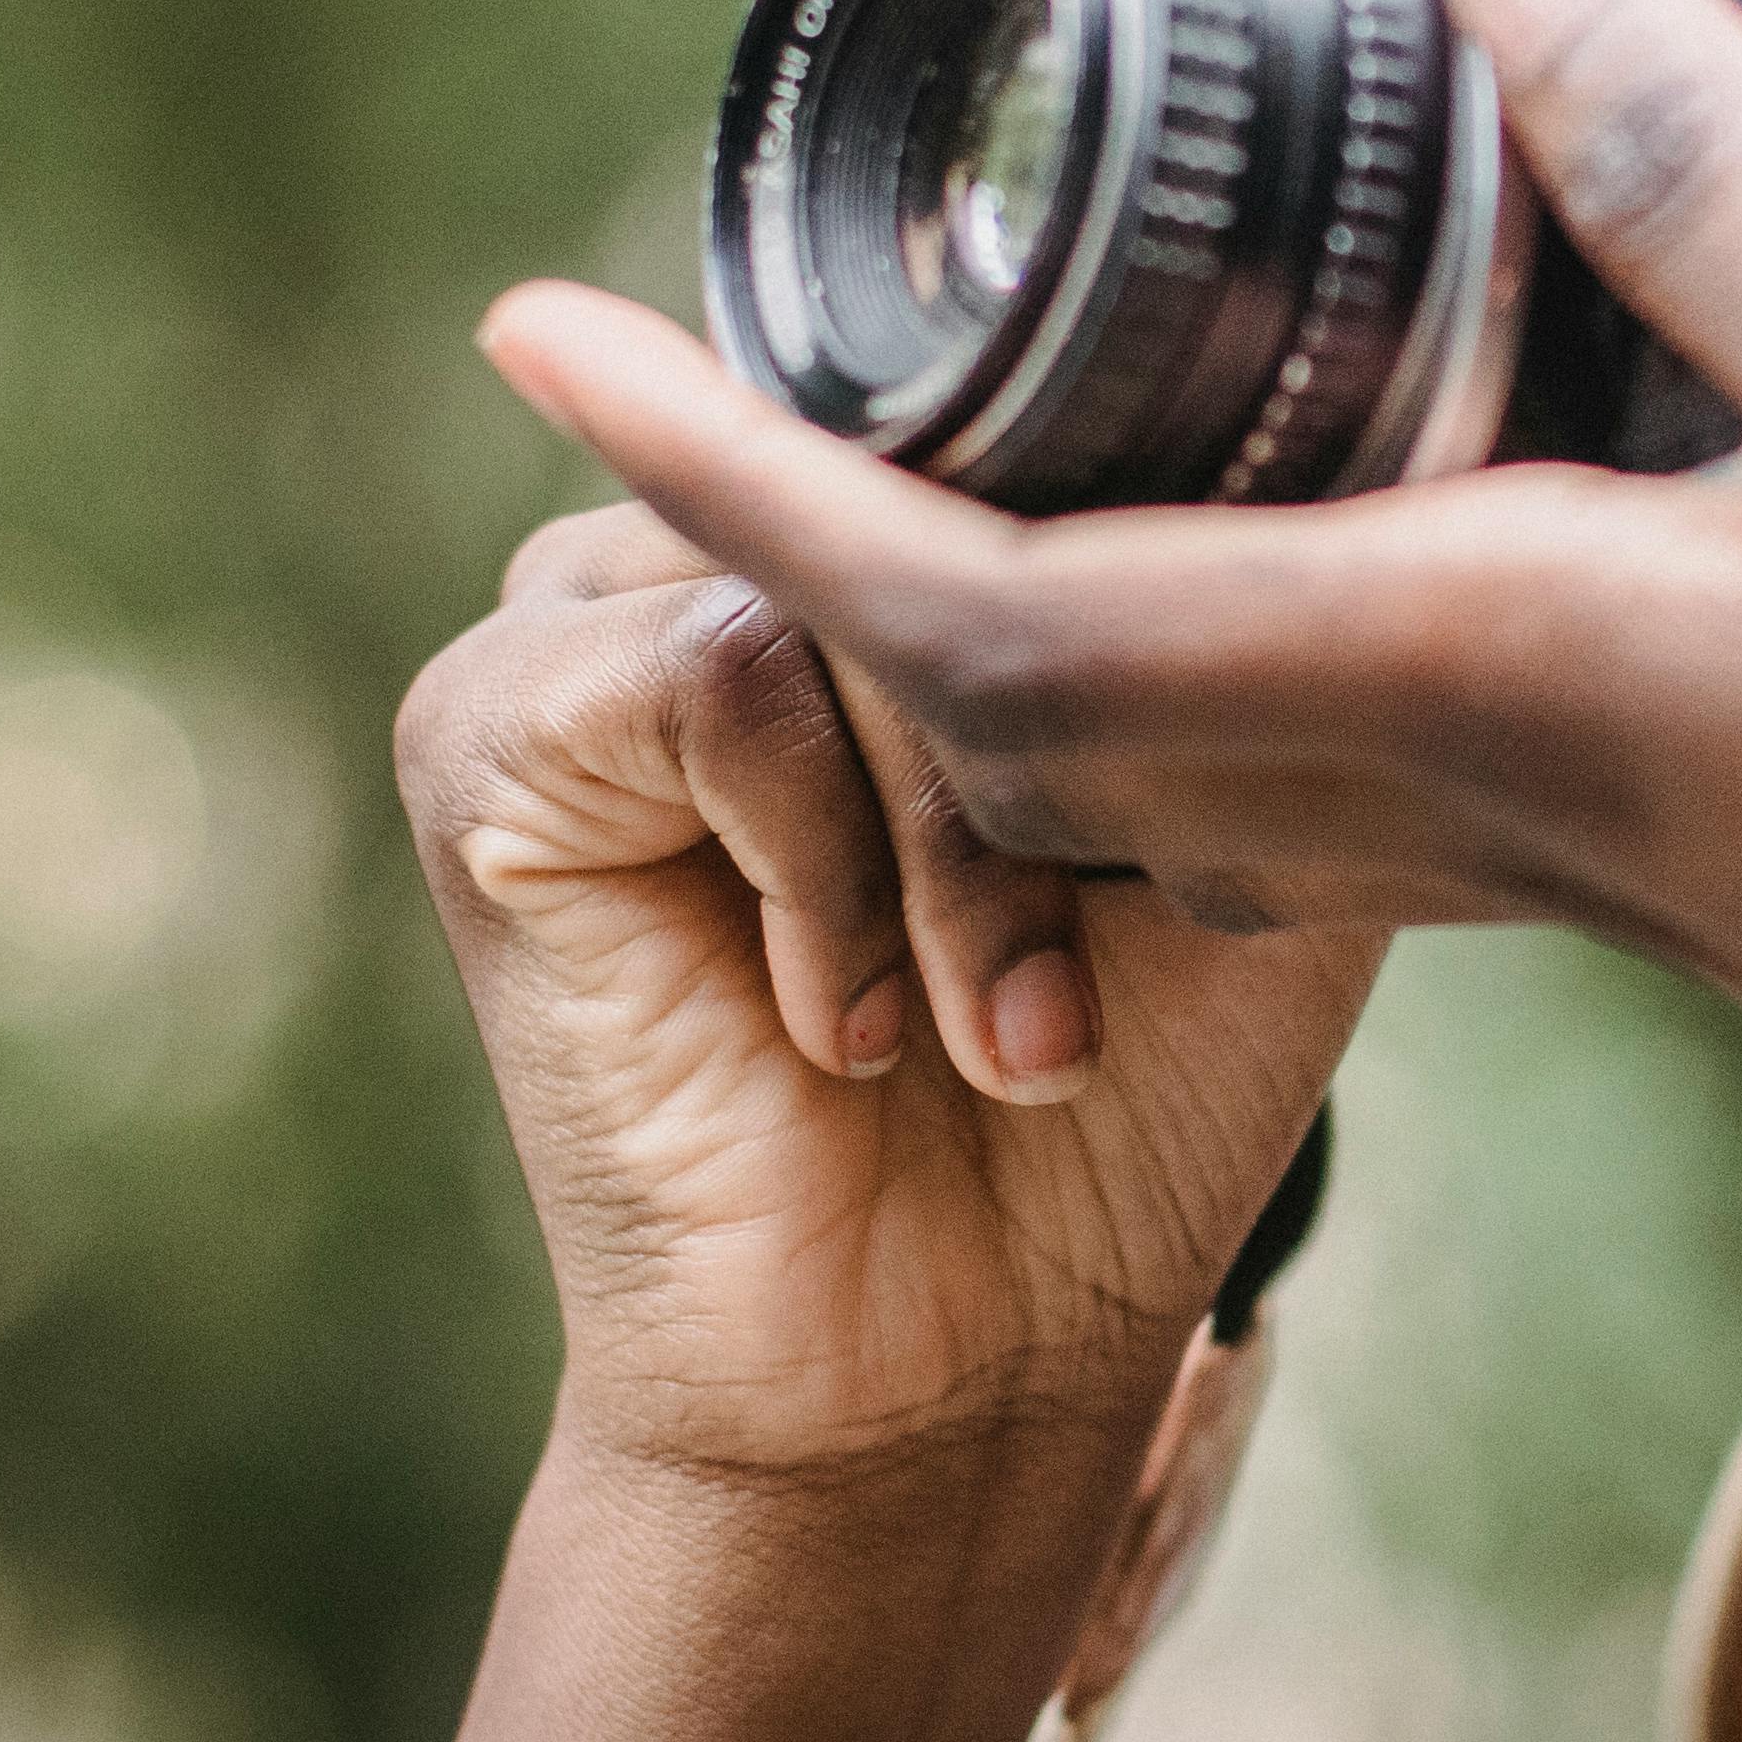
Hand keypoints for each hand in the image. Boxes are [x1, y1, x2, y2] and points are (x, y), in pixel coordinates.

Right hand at [392, 496, 1372, 1490]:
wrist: (962, 1362)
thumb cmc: (1128, 1093)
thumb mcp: (1242, 784)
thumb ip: (1223, 575)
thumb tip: (1258, 379)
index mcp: (887, 519)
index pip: (1033, 407)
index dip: (1143, 603)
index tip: (1195, 849)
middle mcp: (723, 529)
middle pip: (940, 487)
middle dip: (1056, 767)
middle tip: (1064, 1019)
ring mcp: (580, 615)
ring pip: (843, 576)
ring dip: (961, 843)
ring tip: (992, 1039)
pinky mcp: (482, 721)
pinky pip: (722, 672)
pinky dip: (828, 866)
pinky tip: (833, 1031)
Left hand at [469, 0, 1741, 1316]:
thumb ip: (1732, 186)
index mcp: (1502, 678)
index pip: (994, 610)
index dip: (742, 481)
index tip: (537, 348)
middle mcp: (1503, 791)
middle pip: (1041, 706)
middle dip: (816, 552)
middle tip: (686, 387)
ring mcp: (1615, 850)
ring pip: (1191, 749)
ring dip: (1003, 613)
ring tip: (921, 447)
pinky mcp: (1731, 860)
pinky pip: (1371, 761)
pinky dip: (1236, 645)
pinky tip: (1311, 546)